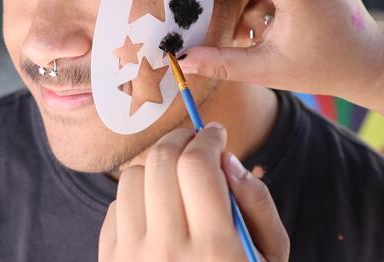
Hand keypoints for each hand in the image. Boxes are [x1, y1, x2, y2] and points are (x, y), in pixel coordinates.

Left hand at [99, 123, 288, 260]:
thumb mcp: (270, 255)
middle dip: (181, 140)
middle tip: (196, 142)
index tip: (217, 134)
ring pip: (132, 178)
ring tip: (177, 177)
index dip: (208, 139)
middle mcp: (167, 253)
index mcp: (215, 250)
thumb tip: (226, 158)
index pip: (197, 166)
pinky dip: (137, 197)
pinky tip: (158, 209)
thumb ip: (257, 203)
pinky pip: (114, 207)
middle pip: (161, 162)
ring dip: (158, 166)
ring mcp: (132, 259)